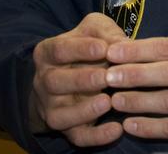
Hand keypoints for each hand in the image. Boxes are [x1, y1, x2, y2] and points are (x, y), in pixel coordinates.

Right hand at [30, 13, 126, 146]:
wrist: (73, 74)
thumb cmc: (88, 47)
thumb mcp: (95, 29)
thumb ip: (106, 31)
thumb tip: (122, 44)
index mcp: (48, 53)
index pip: (58, 50)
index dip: (80, 49)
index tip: (103, 49)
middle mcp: (45, 81)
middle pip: (55, 82)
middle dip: (82, 80)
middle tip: (107, 77)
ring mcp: (52, 107)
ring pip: (60, 115)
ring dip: (84, 111)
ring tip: (108, 102)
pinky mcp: (67, 127)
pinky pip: (76, 136)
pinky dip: (95, 137)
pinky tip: (116, 130)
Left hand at [105, 34, 167, 142]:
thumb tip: (138, 52)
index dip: (137, 50)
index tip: (112, 52)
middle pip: (165, 73)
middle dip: (132, 75)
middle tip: (107, 76)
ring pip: (165, 102)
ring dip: (135, 102)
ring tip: (113, 100)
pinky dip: (148, 127)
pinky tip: (130, 125)